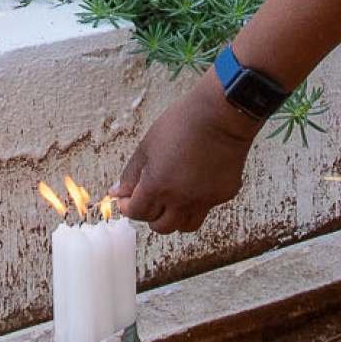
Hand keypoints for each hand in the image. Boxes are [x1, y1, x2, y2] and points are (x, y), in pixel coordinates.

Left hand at [110, 76, 261, 234]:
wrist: (220, 115)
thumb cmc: (182, 124)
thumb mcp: (147, 146)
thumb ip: (131, 174)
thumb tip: (117, 193)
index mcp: (157, 187)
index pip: (137, 213)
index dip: (128, 207)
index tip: (127, 200)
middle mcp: (181, 200)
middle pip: (160, 226)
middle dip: (149, 215)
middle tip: (149, 199)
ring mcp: (204, 201)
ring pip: (184, 226)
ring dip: (174, 217)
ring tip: (171, 199)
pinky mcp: (223, 196)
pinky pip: (206, 209)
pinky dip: (196, 203)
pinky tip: (195, 184)